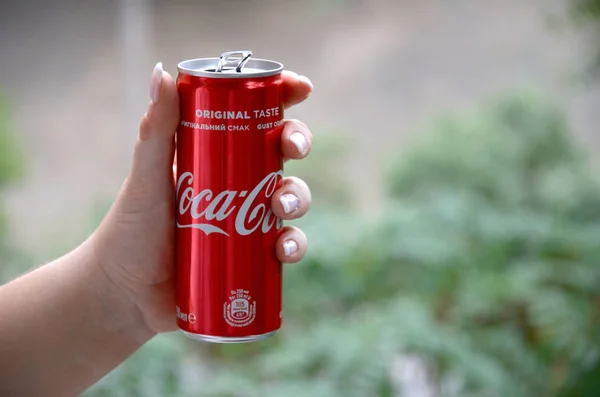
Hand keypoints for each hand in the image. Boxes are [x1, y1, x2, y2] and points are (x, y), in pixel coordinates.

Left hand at [91, 63, 313, 333]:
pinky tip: (284, 250)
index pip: (253, 117)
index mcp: (214, 155)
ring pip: (290, 198)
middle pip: (281, 153)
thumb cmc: (131, 231)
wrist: (126, 294)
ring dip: (298, 197)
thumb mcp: (146, 178)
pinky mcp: (253, 258)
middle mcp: (237, 183)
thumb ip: (156, 130)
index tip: (299, 88)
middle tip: (293, 149)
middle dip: (297, 143)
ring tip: (282, 207)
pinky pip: (285, 246)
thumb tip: (162, 71)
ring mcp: (248, 220)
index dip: (282, 97)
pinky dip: (293, 245)